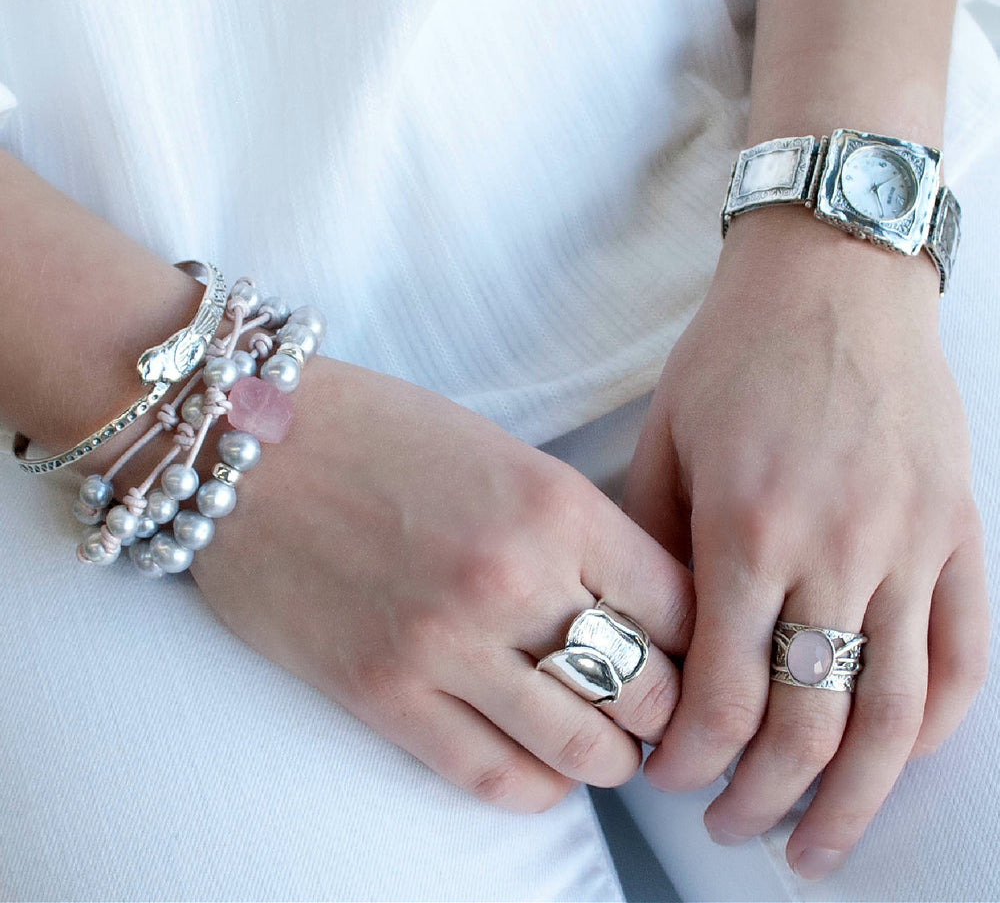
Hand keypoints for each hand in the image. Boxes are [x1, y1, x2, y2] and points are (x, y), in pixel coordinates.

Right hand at [191, 357, 693, 810]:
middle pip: (651, 688)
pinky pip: (495, 777)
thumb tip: (640, 607)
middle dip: (670, 710)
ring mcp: (446, 643)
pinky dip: (540, 786)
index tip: (696, 655)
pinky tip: (545, 768)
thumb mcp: (503, 454)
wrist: (246, 442)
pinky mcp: (382, 693)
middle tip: (661, 709)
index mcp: (556, 505)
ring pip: (587, 749)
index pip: (683, 607)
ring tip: (610, 744)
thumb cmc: (380, 432)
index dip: (705, 641)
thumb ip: (575, 531)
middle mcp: (514, 579)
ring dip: (614, 758)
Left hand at [624, 212, 987, 877]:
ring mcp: (912, 545)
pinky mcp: (960, 532)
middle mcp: (838, 548)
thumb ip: (656, 547)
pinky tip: (893, 762)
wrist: (831, 279)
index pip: (723, 688)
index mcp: (749, 525)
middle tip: (727, 827)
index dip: (691, 754)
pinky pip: (962, 657)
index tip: (668, 777)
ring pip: (891, 713)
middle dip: (760, 796)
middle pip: (807, 721)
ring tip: (816, 848)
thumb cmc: (734, 355)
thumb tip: (649, 641)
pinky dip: (931, 727)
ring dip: (853, 799)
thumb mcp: (666, 442)